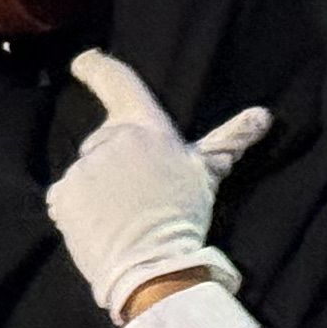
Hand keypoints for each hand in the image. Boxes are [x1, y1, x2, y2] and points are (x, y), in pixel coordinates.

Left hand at [46, 48, 269, 320]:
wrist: (153, 267)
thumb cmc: (184, 215)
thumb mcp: (208, 173)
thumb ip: (230, 139)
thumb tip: (264, 113)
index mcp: (146, 126)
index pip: (118, 83)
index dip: (96, 67)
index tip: (83, 60)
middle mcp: (111, 138)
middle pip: (104, 141)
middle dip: (114, 161)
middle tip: (136, 194)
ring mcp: (84, 167)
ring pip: (86, 172)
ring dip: (97, 189)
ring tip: (121, 217)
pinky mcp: (62, 195)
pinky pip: (64, 198)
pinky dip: (76, 210)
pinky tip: (99, 228)